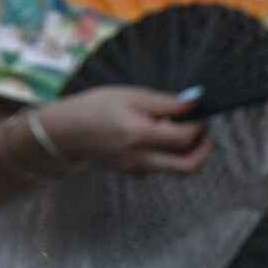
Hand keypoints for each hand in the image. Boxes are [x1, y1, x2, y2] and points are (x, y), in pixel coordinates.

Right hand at [36, 86, 210, 176]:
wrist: (64, 131)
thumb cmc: (94, 107)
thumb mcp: (129, 95)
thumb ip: (164, 101)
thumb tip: (196, 101)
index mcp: (140, 135)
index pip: (185, 138)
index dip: (197, 125)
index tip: (195, 113)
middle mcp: (141, 158)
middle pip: (189, 166)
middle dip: (203, 150)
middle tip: (202, 133)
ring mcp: (137, 169)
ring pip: (176, 168)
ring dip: (184, 152)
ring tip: (172, 129)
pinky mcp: (133, 172)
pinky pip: (160, 167)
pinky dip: (166, 155)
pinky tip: (153, 137)